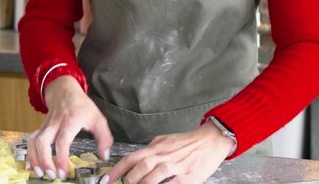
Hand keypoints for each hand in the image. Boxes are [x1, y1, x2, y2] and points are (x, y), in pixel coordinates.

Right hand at [26, 76, 113, 180]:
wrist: (64, 90)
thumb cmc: (81, 105)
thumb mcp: (97, 118)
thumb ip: (104, 138)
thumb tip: (104, 156)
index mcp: (70, 121)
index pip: (62, 141)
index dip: (61, 158)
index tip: (63, 171)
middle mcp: (55, 124)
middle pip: (42, 142)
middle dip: (45, 161)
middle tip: (52, 175)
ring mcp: (45, 126)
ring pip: (33, 142)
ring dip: (35, 159)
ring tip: (41, 173)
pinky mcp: (40, 129)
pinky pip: (31, 141)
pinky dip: (29, 154)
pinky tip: (32, 165)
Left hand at [102, 123, 233, 183]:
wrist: (212, 140)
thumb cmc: (189, 142)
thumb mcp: (166, 140)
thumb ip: (151, 149)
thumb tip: (136, 157)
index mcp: (156, 147)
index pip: (131, 158)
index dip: (117, 170)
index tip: (106, 180)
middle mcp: (164, 155)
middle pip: (141, 166)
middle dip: (130, 179)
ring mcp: (177, 166)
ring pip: (154, 175)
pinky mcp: (189, 176)